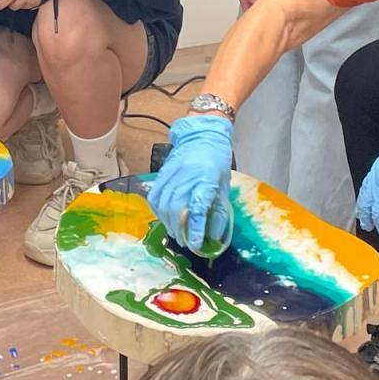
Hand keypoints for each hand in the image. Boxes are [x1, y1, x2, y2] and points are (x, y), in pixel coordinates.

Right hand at [147, 114, 233, 252]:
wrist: (202, 136)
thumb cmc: (217, 162)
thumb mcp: (224, 187)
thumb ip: (218, 212)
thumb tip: (213, 237)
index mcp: (206, 178)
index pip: (198, 206)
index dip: (195, 227)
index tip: (195, 243)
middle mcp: (187, 176)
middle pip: (176, 207)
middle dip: (179, 229)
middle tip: (184, 241)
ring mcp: (172, 173)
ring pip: (163, 204)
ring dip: (167, 222)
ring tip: (175, 232)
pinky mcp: (162, 172)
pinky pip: (154, 196)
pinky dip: (157, 210)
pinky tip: (164, 217)